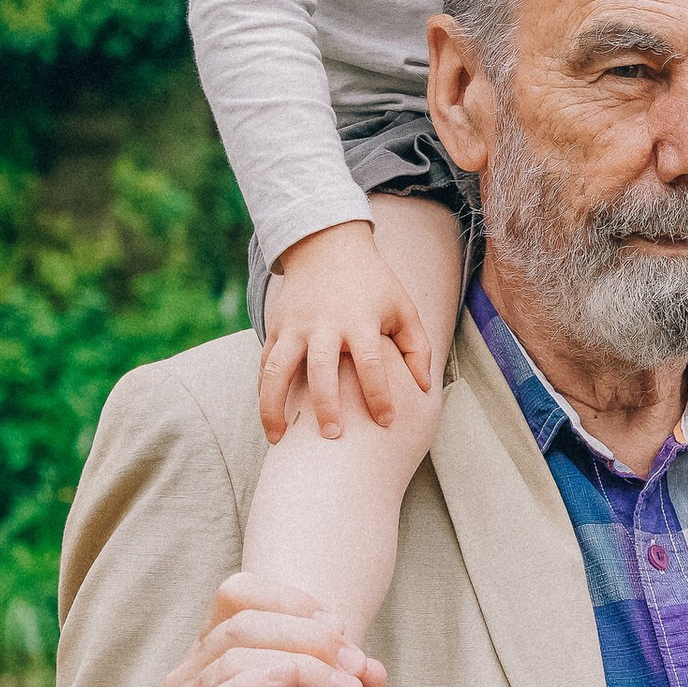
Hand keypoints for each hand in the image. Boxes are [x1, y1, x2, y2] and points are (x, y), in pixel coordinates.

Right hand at [141, 573, 388, 686]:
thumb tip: (376, 668)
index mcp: (216, 658)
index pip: (239, 593)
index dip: (291, 598)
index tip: (339, 629)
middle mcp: (191, 674)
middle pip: (243, 620)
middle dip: (310, 635)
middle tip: (355, 668)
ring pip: (230, 655)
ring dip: (299, 663)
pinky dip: (249, 686)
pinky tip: (286, 685)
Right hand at [259, 221, 435, 442]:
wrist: (327, 246)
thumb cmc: (373, 284)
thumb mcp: (403, 307)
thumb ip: (417, 347)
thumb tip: (424, 389)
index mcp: (360, 319)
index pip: (371, 363)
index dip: (379, 395)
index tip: (387, 423)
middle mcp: (324, 323)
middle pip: (321, 369)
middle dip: (326, 405)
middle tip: (334, 437)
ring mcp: (295, 325)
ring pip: (277, 369)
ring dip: (273, 406)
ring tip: (278, 440)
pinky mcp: (276, 326)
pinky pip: (264, 364)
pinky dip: (263, 392)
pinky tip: (270, 417)